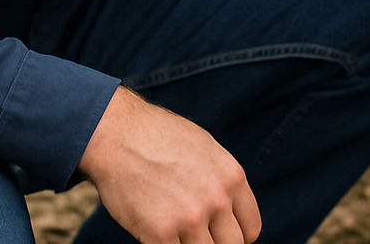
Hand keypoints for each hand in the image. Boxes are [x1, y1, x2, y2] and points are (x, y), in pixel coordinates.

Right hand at [78, 87, 260, 243]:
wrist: (118, 136)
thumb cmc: (160, 139)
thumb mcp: (207, 150)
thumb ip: (222, 182)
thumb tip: (231, 212)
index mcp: (232, 177)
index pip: (250, 229)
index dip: (236, 235)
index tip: (220, 233)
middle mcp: (216, 199)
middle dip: (215, 243)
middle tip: (197, 233)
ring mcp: (189, 219)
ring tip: (173, 226)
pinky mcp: (159, 234)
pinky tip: (155, 230)